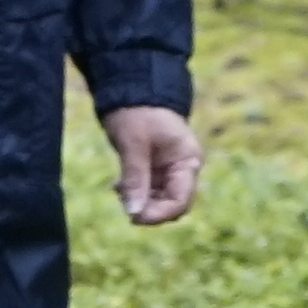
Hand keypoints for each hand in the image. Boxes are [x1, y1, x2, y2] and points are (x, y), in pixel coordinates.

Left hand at [107, 103, 204, 226]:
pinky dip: (134, 193)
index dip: (160, 214)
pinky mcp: (155, 169)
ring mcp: (169, 170)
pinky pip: (148, 191)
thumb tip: (134, 213)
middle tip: (124, 204)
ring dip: (139, 201)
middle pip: (172, 204)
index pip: (182, 200)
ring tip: (119, 188)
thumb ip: (136, 178)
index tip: (135, 217)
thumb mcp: (134, 144)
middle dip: (149, 209)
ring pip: (158, 200)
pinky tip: (119, 186)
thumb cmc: (137, 113)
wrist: (130, 89)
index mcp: (187, 160)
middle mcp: (182, 168)